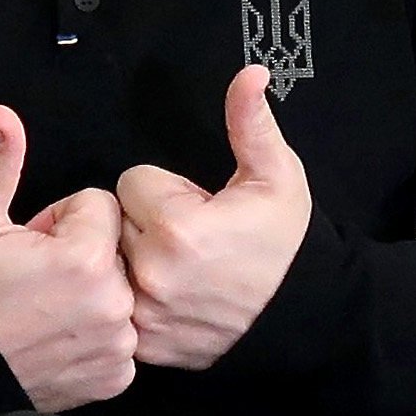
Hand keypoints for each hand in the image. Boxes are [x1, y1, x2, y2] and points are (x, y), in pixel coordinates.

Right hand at [0, 106, 137, 411]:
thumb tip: (2, 112)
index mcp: (86, 255)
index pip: (98, 207)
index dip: (60, 220)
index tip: (30, 245)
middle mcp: (114, 301)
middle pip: (113, 250)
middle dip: (79, 256)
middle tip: (34, 278)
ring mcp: (118, 344)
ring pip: (119, 292)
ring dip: (91, 296)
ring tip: (43, 309)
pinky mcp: (116, 376)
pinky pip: (121, 339)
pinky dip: (96, 339)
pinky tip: (58, 340)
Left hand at [116, 65, 312, 370]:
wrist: (301, 317)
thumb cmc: (286, 242)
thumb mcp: (275, 175)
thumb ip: (250, 122)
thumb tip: (251, 71)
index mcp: (178, 226)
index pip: (132, 182)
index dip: (165, 189)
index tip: (196, 207)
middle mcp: (153, 273)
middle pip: (117, 223)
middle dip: (147, 223)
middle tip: (191, 238)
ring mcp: (147, 314)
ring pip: (114, 264)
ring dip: (138, 260)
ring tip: (183, 267)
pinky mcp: (146, 343)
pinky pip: (119, 304)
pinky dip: (139, 300)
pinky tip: (175, 297)